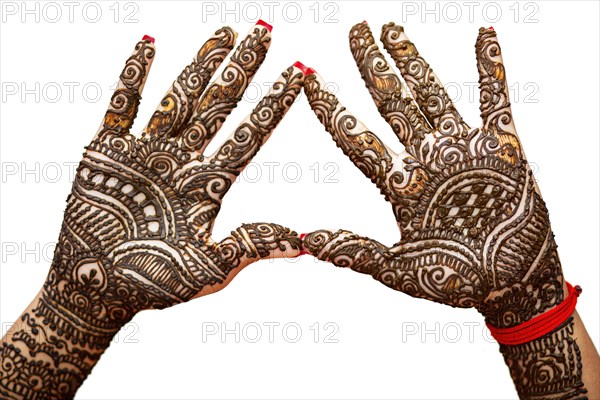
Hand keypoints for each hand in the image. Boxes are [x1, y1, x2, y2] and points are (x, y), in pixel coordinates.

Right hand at [0, 22, 303, 397]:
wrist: (96, 291)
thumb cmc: (153, 285)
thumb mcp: (209, 270)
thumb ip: (250, 246)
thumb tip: (304, 243)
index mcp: (209, 185)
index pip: (250, 135)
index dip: (275, 103)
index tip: (300, 72)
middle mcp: (183, 161)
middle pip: (219, 105)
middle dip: (242, 68)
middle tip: (264, 31)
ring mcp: (147, 151)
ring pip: (179, 96)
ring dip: (200, 64)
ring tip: (225, 33)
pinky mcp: (107, 150)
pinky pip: (122, 104)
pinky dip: (132, 75)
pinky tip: (148, 44)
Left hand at [303, 22, 561, 328]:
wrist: (511, 286)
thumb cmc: (456, 283)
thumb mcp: (401, 271)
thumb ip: (357, 251)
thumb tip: (305, 242)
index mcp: (397, 185)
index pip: (355, 137)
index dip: (330, 107)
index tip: (308, 76)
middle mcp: (424, 159)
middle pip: (390, 102)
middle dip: (371, 65)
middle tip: (354, 30)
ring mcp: (460, 149)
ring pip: (432, 92)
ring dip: (414, 59)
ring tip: (391, 28)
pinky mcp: (501, 147)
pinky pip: (496, 97)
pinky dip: (491, 67)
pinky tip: (483, 34)